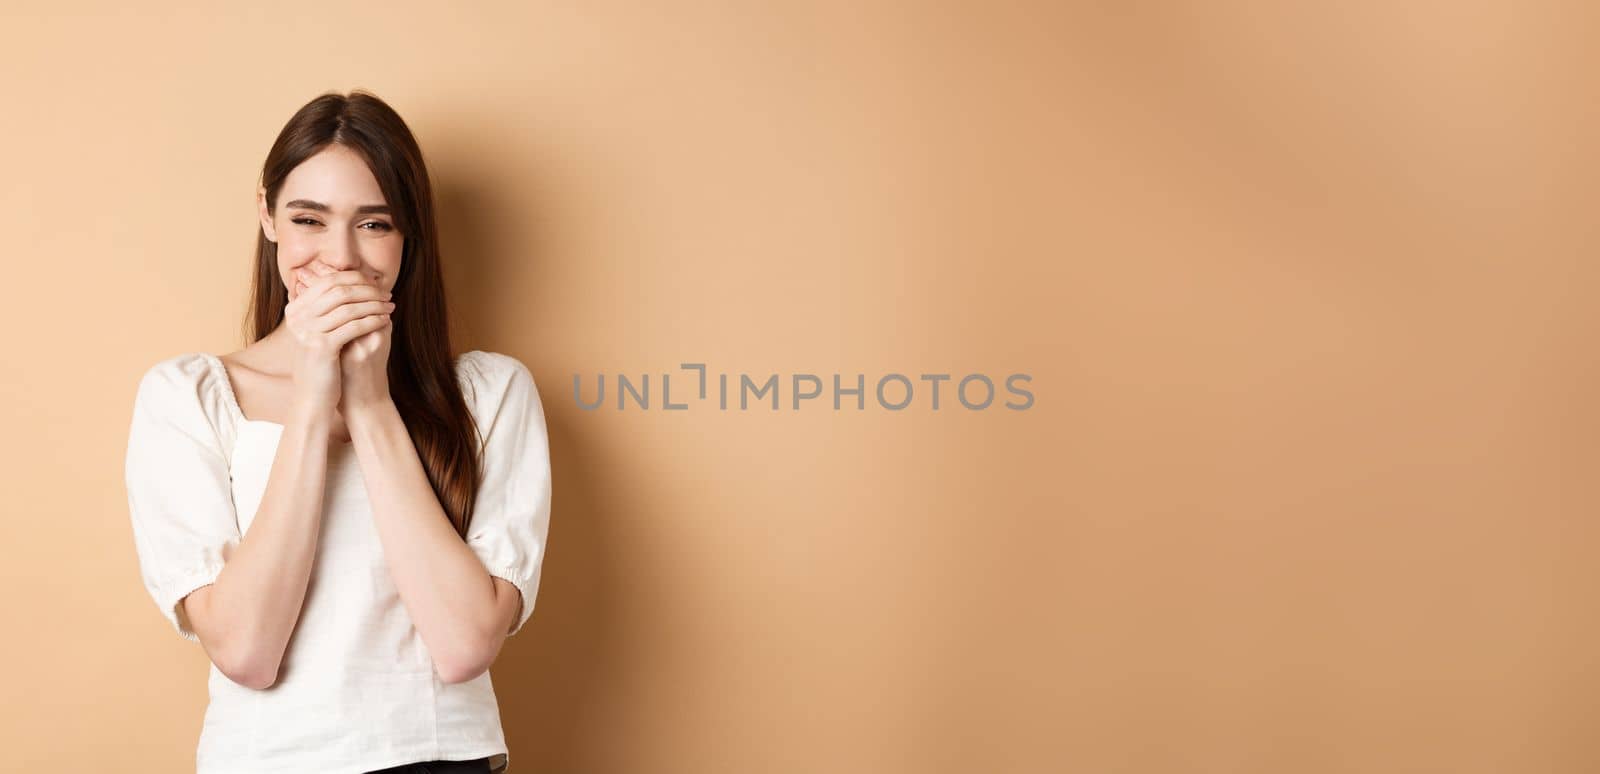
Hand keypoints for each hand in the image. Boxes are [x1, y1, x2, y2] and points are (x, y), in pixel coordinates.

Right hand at [284, 266, 393, 411]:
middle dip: (368, 290)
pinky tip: (385, 321)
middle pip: (340, 291)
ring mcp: (308, 331)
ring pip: (348, 308)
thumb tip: (354, 282)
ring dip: (374, 305)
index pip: (329, 281)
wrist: (312, 396)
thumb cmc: (321, 362)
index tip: (376, 283)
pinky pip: (353, 326)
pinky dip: (372, 321)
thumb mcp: (318, 331)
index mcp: (296, 309)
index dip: (356, 279)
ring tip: (390, 306)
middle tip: (388, 294)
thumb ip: (327, 308)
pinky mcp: (321, 346)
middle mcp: (298, 317)